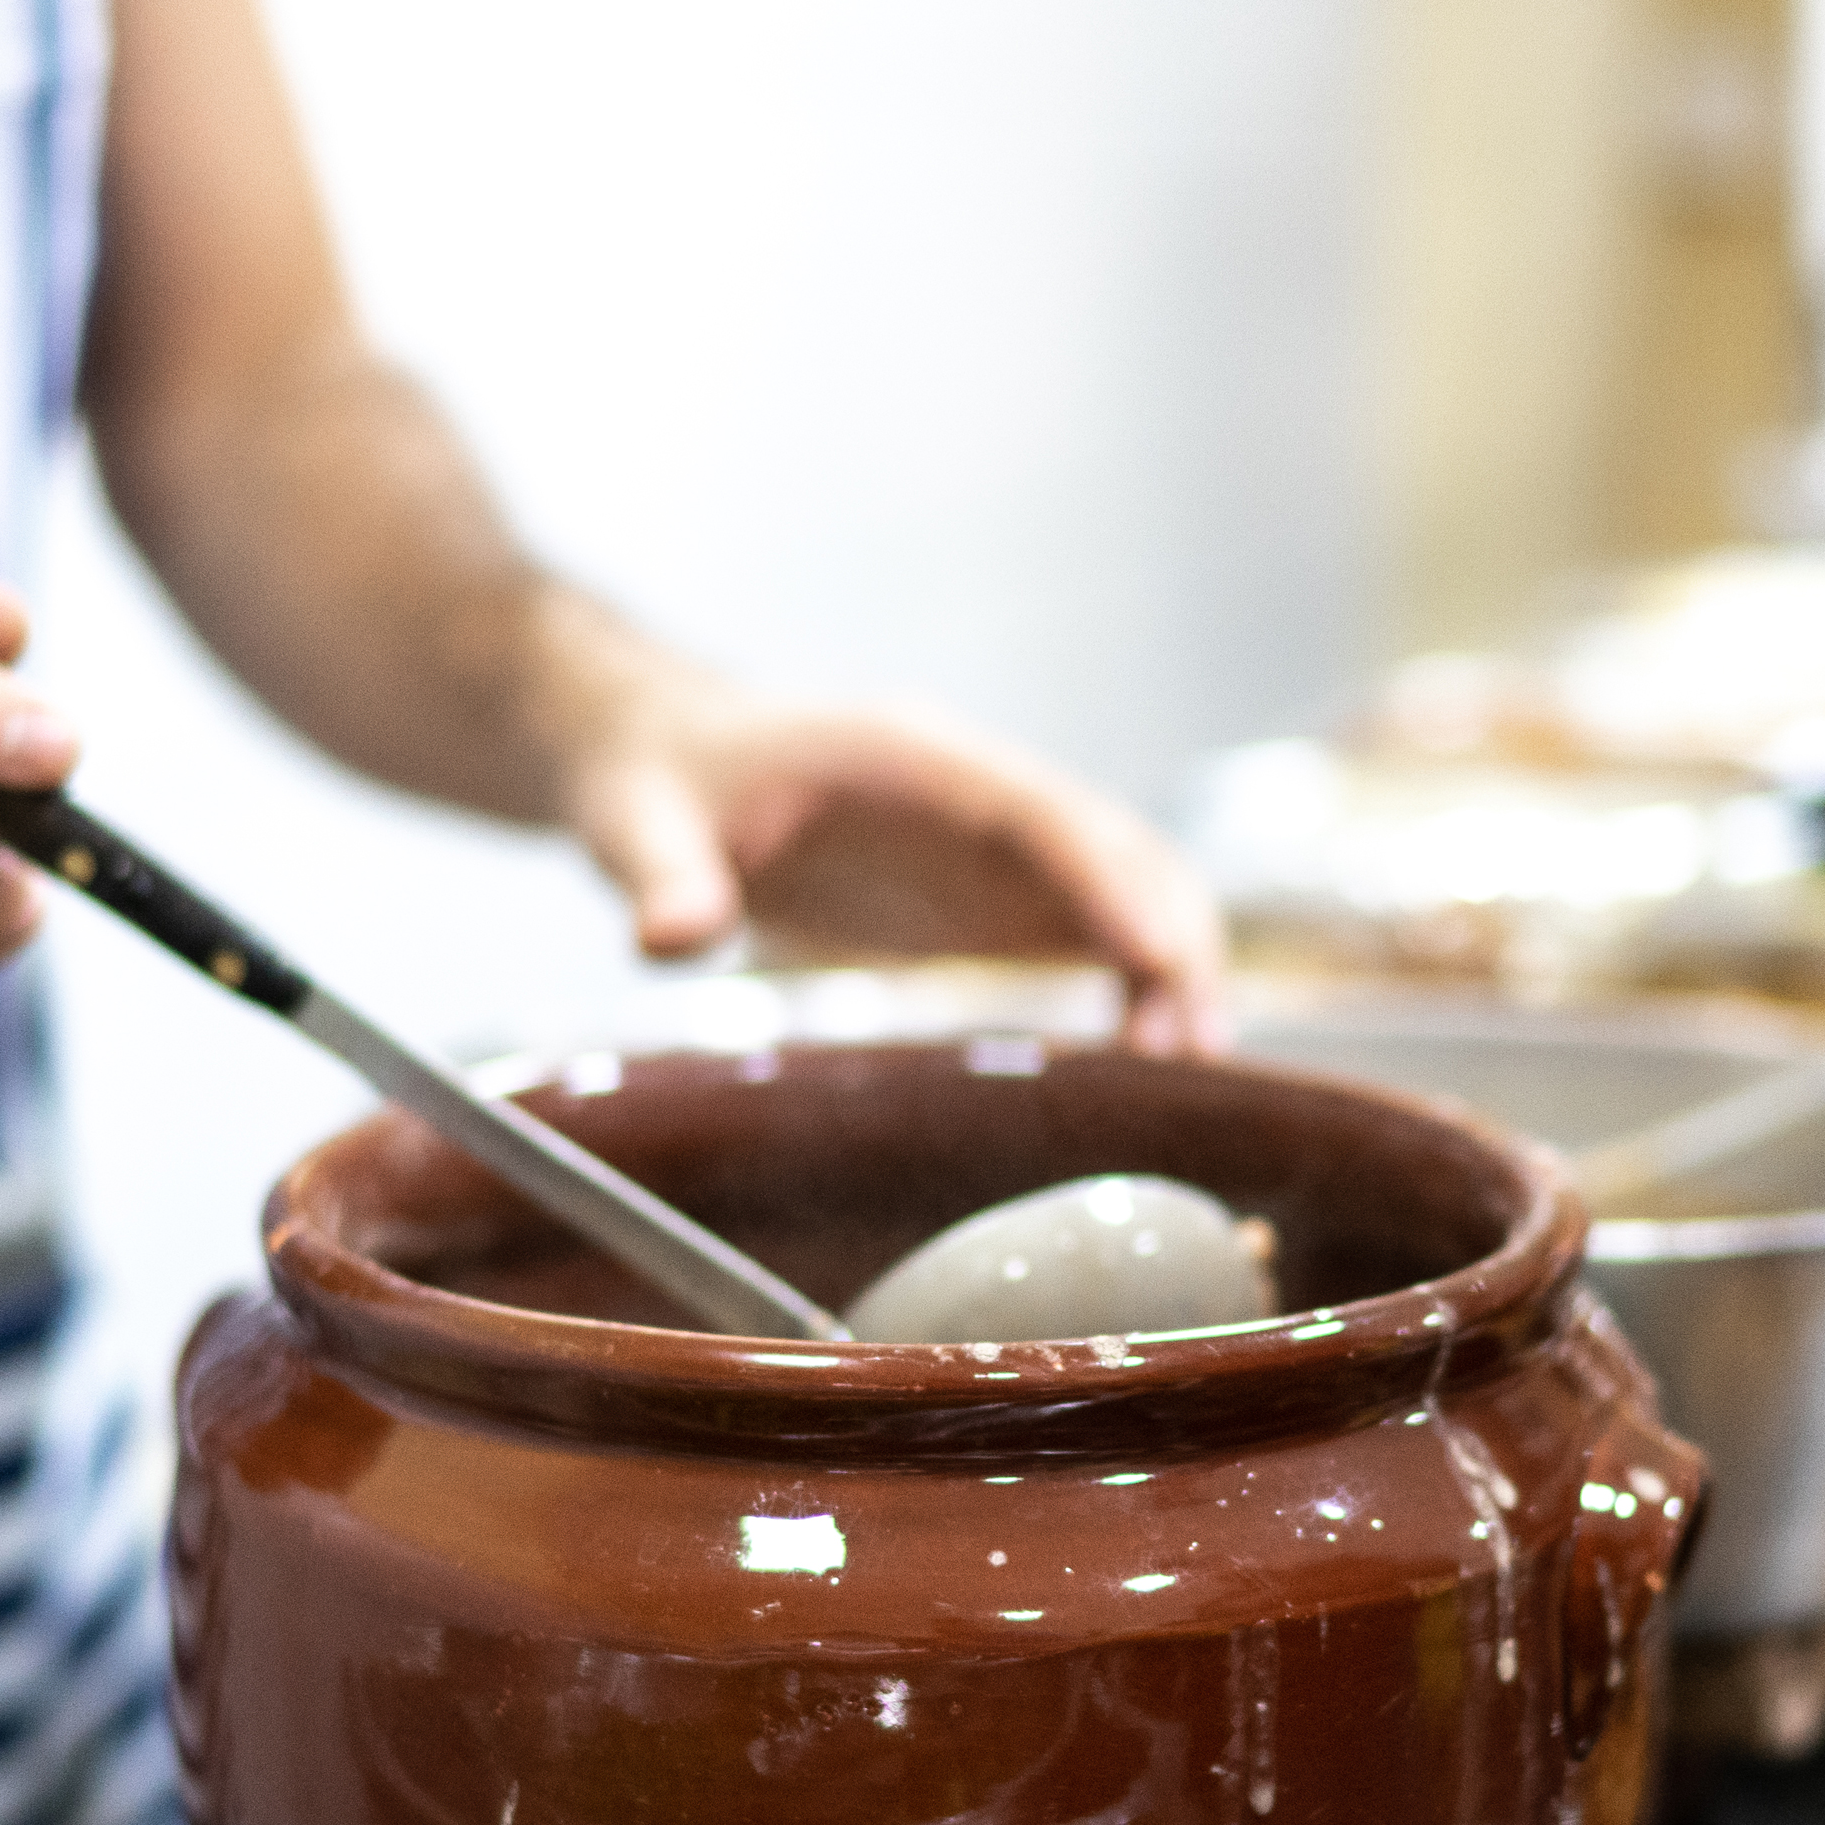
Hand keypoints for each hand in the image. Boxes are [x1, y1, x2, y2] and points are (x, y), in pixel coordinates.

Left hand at [542, 655, 1228, 1053]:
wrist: (659, 756)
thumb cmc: (656, 775)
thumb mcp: (635, 819)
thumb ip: (662, 875)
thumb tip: (672, 936)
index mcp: (909, 757)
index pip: (1038, 812)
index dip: (1109, 878)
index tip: (1159, 954)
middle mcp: (976, 793)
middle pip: (1112, 848)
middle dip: (1167, 935)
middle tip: (1189, 1051)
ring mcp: (993, 843)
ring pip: (1124, 887)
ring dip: (1169, 964)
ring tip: (1186, 1068)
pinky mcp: (988, 894)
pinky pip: (1093, 928)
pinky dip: (1135, 982)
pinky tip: (1148, 1060)